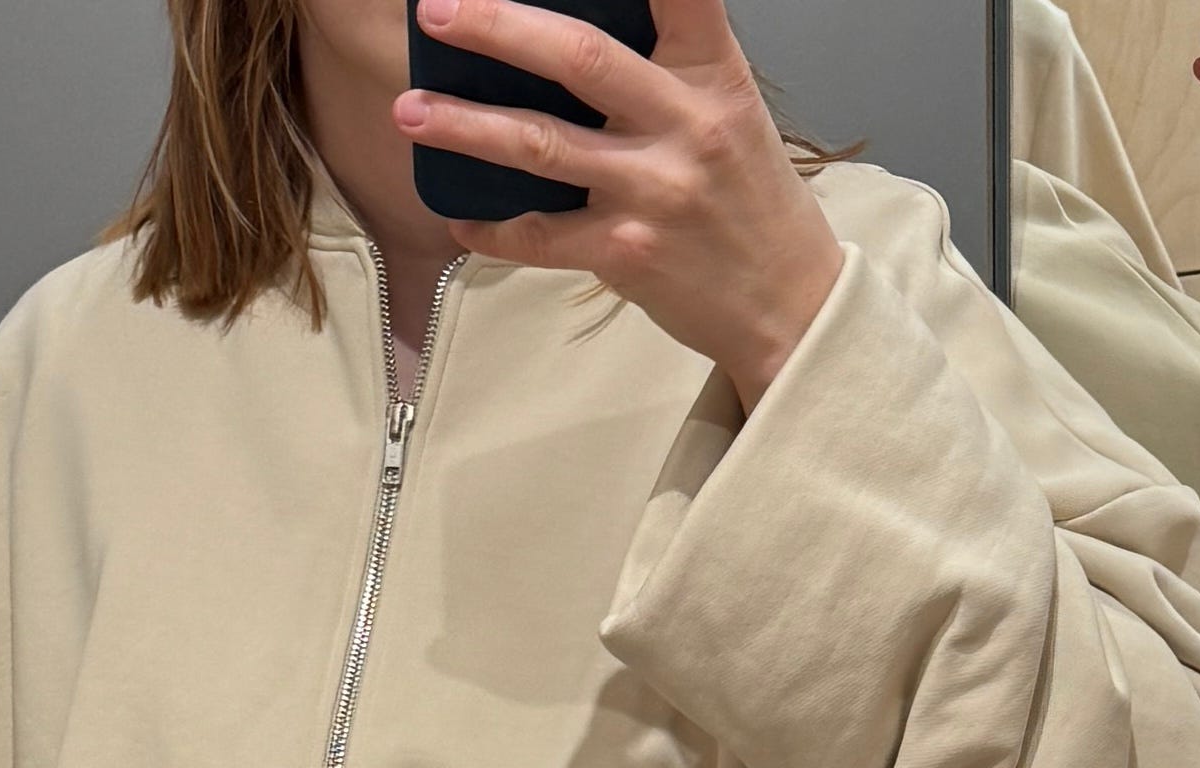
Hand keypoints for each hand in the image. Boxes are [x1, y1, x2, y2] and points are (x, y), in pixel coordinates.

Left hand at [399, 0, 843, 403]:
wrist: (789, 306)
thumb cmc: (752, 202)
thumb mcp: (731, 112)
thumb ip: (669, 66)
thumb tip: (575, 36)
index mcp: (713, 75)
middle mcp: (684, 125)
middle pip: (578, 56)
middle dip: (498, 27)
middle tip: (439, 12)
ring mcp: (653, 192)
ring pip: (541, 145)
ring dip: (466, 126)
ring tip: (411, 112)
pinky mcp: (626, 253)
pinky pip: (542, 237)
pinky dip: (494, 231)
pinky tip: (459, 218)